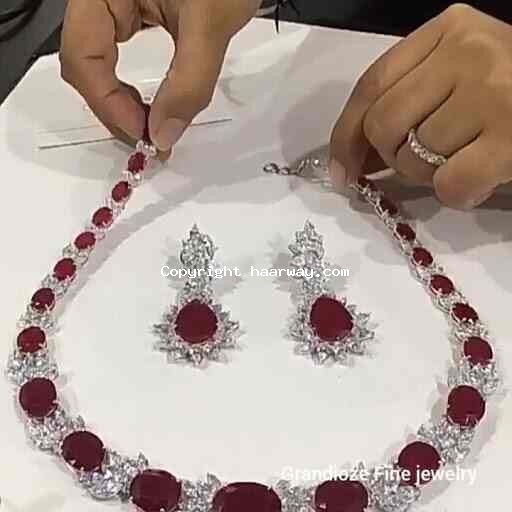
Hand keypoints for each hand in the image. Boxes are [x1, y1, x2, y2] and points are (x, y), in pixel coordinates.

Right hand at [60, 0, 259, 153]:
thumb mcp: (209, 26)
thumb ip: (188, 84)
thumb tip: (164, 135)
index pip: (82, 56)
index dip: (108, 103)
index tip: (144, 135)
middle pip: (86, 65)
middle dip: (115, 109)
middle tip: (149, 140)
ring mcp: (115, 5)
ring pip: (101, 65)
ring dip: (124, 103)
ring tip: (151, 128)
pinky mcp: (134, 13)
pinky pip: (121, 57)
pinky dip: (135, 87)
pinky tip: (153, 104)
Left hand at [329, 4, 511, 208]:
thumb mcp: (457, 78)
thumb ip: (408, 101)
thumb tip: (353, 159)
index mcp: (449, 30)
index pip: (371, 85)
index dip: (345, 135)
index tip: (341, 170)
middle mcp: (469, 52)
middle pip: (383, 124)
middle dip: (391, 157)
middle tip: (421, 161)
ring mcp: (493, 92)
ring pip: (412, 157)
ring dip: (427, 175)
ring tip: (463, 160)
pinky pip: (448, 184)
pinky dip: (456, 194)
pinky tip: (478, 181)